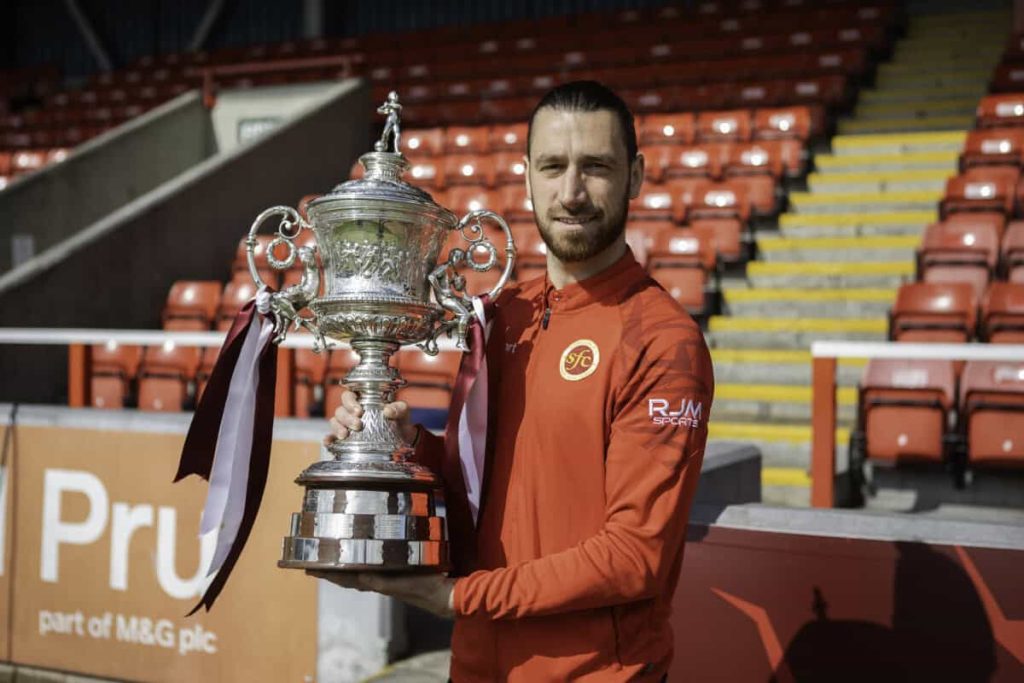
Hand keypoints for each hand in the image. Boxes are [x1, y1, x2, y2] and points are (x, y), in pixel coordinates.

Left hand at [306, 570, 455, 618]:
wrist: (443, 596)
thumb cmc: (423, 589)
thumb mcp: (403, 585)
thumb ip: (383, 583)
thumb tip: (362, 577)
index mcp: (376, 583)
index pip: (346, 578)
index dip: (328, 573)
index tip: (310, 568)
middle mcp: (378, 580)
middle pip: (348, 574)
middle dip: (331, 569)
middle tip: (314, 561)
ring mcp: (386, 576)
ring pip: (358, 570)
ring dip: (344, 565)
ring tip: (332, 557)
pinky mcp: (396, 572)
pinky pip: (372, 566)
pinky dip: (362, 561)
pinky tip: (364, 556)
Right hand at [324, 390, 417, 445]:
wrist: (403, 441)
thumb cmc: (400, 421)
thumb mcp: (403, 412)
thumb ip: (399, 408)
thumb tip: (388, 410)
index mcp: (362, 401)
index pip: (348, 395)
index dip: (349, 401)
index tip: (359, 411)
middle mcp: (351, 412)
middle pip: (340, 410)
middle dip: (346, 417)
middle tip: (358, 425)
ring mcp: (347, 426)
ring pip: (334, 422)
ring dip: (337, 427)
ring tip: (345, 435)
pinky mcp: (345, 441)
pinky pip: (332, 438)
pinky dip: (328, 440)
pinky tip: (329, 443)